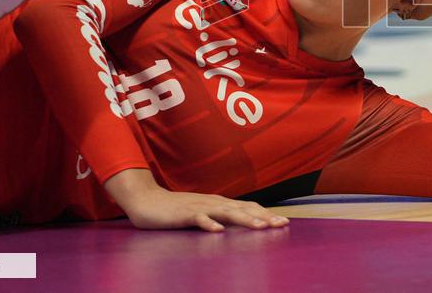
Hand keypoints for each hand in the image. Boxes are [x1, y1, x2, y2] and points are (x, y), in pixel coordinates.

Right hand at [124, 185, 289, 231]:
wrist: (147, 200)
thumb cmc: (177, 209)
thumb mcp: (204, 212)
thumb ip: (221, 217)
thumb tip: (242, 223)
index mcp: (220, 204)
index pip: (248, 208)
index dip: (266, 214)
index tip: (284, 222)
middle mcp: (213, 203)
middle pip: (243, 209)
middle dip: (264, 217)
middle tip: (282, 224)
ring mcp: (199, 208)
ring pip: (225, 213)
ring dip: (244, 219)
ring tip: (260, 227)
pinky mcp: (183, 215)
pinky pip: (197, 219)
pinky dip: (208, 224)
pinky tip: (218, 231)